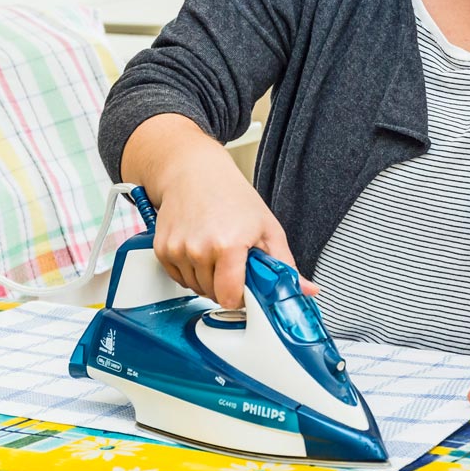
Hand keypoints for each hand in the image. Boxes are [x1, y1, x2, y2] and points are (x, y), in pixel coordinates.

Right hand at [122, 114, 317, 308]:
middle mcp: (200, 248)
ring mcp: (178, 250)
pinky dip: (189, 271)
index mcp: (229, 244)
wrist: (194, 172)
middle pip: (213, 295)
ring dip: (207, 279)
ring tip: (215, 251)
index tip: (246, 287)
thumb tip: (307, 290)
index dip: (241, 297)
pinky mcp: (162, 250)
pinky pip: (178, 278)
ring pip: (195, 288)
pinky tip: (198, 250)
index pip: (230, 297)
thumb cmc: (232, 196)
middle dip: (225, 284)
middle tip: (232, 260)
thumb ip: (285, 265)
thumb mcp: (267, 228)